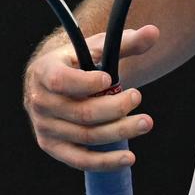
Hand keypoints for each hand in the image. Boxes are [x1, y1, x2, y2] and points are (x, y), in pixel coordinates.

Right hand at [23, 25, 159, 170]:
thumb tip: (154, 32)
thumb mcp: (97, 45)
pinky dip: (105, 161)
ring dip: (118, 132)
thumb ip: (125, 41)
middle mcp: (40, 102)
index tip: (110, 78)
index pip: (62, 81)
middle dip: (115, 108)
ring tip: (146, 123)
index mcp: (44, 71)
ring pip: (86, 135)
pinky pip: (79, 159)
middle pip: (82, 112)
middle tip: (138, 97)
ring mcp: (44, 127)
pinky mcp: (53, 146)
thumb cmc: (79, 59)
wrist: (54, 79)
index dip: (87, 83)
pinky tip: (128, 159)